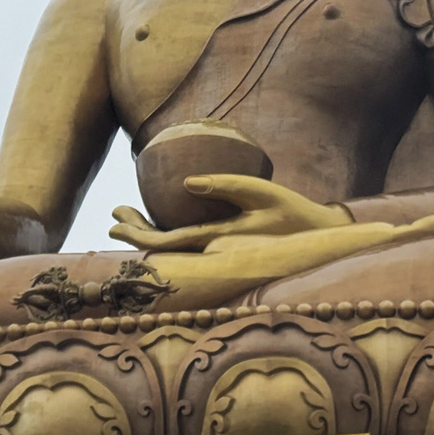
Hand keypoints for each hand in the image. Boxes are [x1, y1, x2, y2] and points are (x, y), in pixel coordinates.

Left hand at [110, 174, 350, 251]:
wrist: (319, 236)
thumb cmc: (292, 212)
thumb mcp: (261, 192)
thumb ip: (225, 185)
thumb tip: (185, 182)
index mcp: (218, 243)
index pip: (168, 243)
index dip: (138, 234)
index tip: (115, 219)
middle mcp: (214, 252)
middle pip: (165, 248)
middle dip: (136, 233)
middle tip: (114, 213)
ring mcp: (220, 251)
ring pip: (175, 246)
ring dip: (149, 232)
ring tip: (127, 215)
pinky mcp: (227, 245)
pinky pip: (189, 240)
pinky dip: (169, 231)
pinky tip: (161, 218)